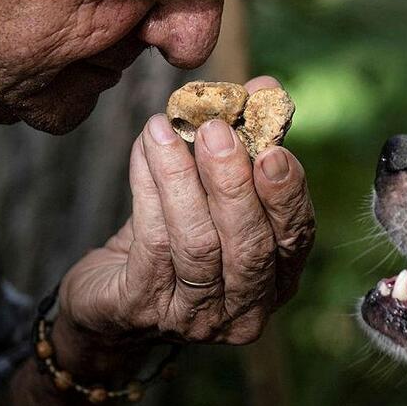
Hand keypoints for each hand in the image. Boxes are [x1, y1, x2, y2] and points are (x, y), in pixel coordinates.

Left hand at [55, 76, 314, 376]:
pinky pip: (151, 244)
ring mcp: (194, 318)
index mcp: (277, 279)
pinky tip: (143, 150)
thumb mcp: (217, 195)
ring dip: (180, 178)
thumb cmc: (175, 238)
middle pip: (249, 247)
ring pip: (197, 245)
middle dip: (232, 183)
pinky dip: (147, 189)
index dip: (287, 193)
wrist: (110, 296)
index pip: (295, 236)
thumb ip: (247, 147)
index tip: (273, 149)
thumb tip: (265, 87)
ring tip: (163, 128)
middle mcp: (244, 309)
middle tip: (213, 129)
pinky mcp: (144, 309)